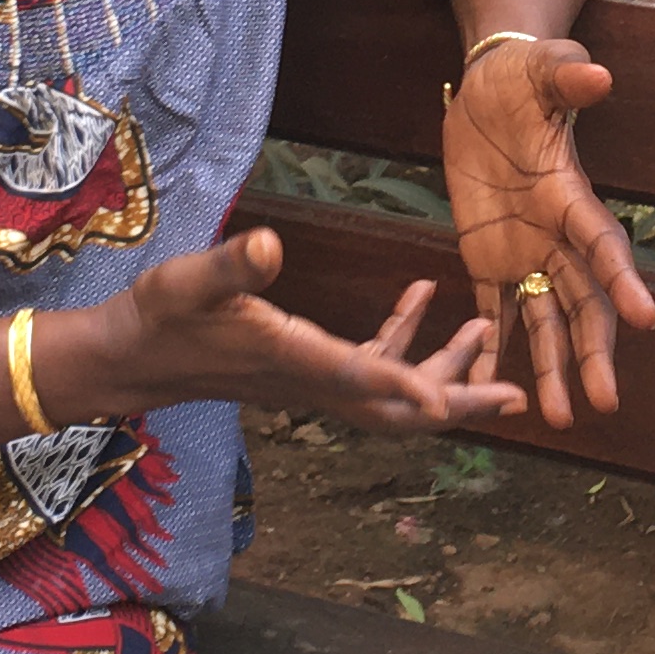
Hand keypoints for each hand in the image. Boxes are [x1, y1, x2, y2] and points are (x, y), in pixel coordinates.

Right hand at [80, 229, 523, 434]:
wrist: (134, 357)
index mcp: (289, 358)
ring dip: (446, 371)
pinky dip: (405, 339)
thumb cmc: (159, 315)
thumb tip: (270, 244)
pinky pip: (372, 365)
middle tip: (519, 399)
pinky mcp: (309, 366)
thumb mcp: (189, 280)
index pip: (356, 378)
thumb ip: (233, 266)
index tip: (450, 403)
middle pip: (399, 409)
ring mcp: (314, 378)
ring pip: (395, 391)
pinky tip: (422, 295)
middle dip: (460, 404)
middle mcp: (311, 379)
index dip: (404, 389)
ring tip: (491, 336)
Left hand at [442, 37, 654, 428]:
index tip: (647, 320)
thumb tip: (596, 76)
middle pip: (583, 303)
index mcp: (569, 195)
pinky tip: (484, 391)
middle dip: (594, 352)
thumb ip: (567, 77)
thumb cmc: (524, 77)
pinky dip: (491, 351)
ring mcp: (525, 254)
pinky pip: (492, 313)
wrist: (490, 90)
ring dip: (551, 369)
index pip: (602, 244)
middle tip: (604, 402)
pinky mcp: (489, 260)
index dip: (623, 280)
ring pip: (545, 322)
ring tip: (557, 420)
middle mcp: (555, 236)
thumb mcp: (543, 70)